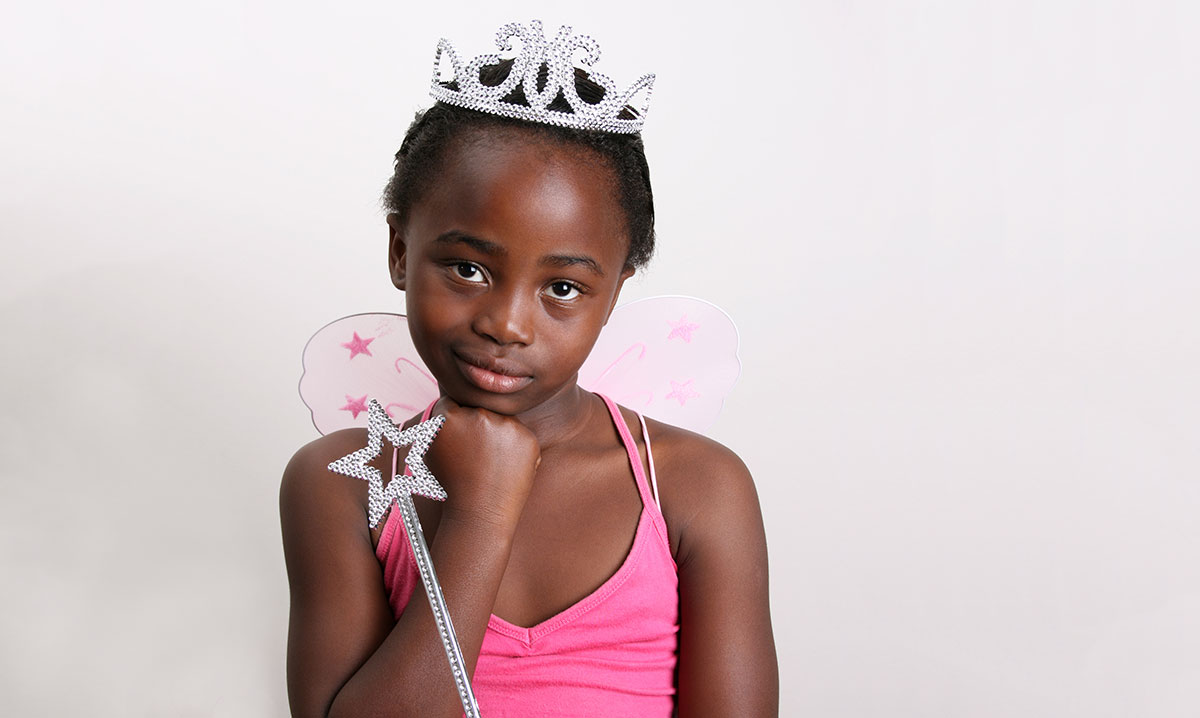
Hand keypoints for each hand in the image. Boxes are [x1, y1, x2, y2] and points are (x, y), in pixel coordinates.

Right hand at [422, 395, 539, 526]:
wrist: (479, 513)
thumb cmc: (450, 486)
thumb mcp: (430, 452)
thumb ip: (437, 424)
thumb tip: (446, 404)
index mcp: (448, 417)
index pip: (452, 402)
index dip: (455, 420)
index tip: (457, 438)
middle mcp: (477, 415)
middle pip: (478, 408)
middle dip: (476, 426)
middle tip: (474, 455)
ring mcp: (505, 425)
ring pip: (501, 420)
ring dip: (497, 434)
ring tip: (489, 464)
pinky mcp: (527, 437)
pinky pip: (520, 434)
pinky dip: (516, 448)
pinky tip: (505, 468)